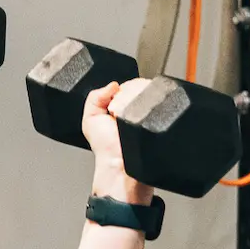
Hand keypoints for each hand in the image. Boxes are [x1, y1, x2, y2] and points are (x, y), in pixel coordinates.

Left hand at [82, 81, 155, 204]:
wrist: (120, 164)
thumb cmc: (107, 148)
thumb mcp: (90, 119)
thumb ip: (94, 97)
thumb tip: (113, 84)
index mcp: (124, 106)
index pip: (127, 85)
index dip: (118, 91)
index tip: (111, 106)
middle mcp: (139, 107)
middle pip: (137, 84)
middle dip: (123, 96)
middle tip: (115, 114)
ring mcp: (151, 111)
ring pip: (145, 89)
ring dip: (131, 99)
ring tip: (122, 118)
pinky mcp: (159, 115)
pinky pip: (154, 98)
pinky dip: (141, 102)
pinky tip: (131, 116)